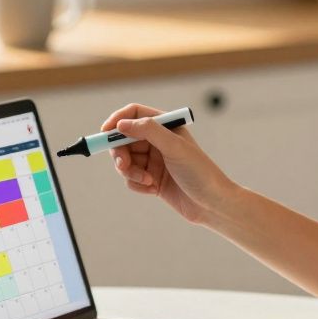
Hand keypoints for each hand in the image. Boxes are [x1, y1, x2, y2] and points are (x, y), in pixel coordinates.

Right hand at [100, 103, 236, 224]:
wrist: (212, 204)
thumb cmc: (200, 172)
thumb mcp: (174, 147)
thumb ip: (148, 131)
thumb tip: (121, 124)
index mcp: (166, 127)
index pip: (134, 114)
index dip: (117, 120)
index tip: (105, 132)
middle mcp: (158, 141)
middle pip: (124, 139)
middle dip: (120, 152)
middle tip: (123, 165)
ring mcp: (154, 161)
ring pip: (125, 160)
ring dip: (130, 171)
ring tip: (145, 180)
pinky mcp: (152, 179)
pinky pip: (131, 178)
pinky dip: (137, 184)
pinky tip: (153, 189)